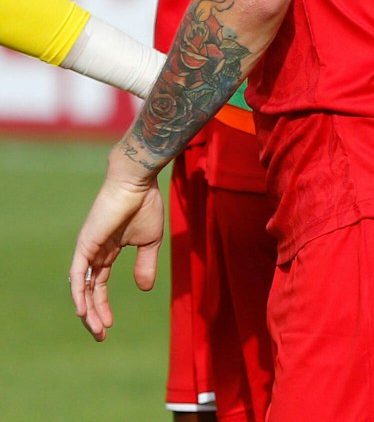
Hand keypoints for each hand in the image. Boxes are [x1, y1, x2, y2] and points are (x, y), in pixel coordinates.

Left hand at [71, 154, 164, 340]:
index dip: (103, 306)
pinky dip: (79, 293)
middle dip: (93, 314)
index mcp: (108, 252)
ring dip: (87, 310)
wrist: (138, 183)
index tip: (110, 325)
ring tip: (95, 329)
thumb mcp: (150, 242)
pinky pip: (78, 275)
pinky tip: (82, 310)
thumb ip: (146, 265)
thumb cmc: (145, 206)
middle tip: (100, 335)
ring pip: (82, 287)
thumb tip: (144, 289)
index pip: (100, 285)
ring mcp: (87, 249)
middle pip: (88, 291)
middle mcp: (93, 253)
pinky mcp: (86, 245)